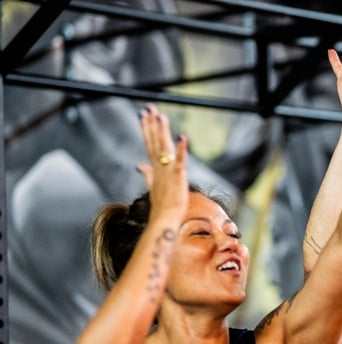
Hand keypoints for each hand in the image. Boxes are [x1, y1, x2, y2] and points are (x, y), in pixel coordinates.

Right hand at [137, 103, 188, 219]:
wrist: (164, 219)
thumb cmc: (161, 204)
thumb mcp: (152, 185)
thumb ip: (146, 174)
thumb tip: (139, 166)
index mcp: (155, 167)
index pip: (149, 143)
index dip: (146, 128)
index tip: (143, 113)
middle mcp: (159, 167)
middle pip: (154, 141)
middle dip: (151, 124)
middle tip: (148, 107)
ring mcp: (168, 171)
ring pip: (164, 147)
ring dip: (162, 131)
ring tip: (161, 115)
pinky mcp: (178, 177)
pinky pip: (180, 161)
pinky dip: (181, 150)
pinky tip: (183, 138)